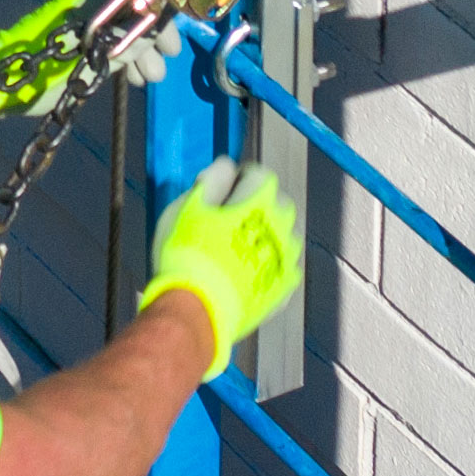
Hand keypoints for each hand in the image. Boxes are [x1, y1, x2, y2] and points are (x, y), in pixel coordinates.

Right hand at [138, 163, 303, 377]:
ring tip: (235, 251)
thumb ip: (212, 180)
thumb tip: (225, 166)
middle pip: (275, 204)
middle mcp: (283, 223)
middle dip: (255, 207)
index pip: (257, 174)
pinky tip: (244, 274)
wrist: (197, 309)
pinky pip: (280, 267)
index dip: (235, 179)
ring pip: (281, 236)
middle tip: (226, 223)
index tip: (218, 194)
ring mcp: (287, 257)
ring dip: (263, 237)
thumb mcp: (188, 206)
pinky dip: (266, 266)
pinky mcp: (285, 286)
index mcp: (260, 198)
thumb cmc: (187, 253)